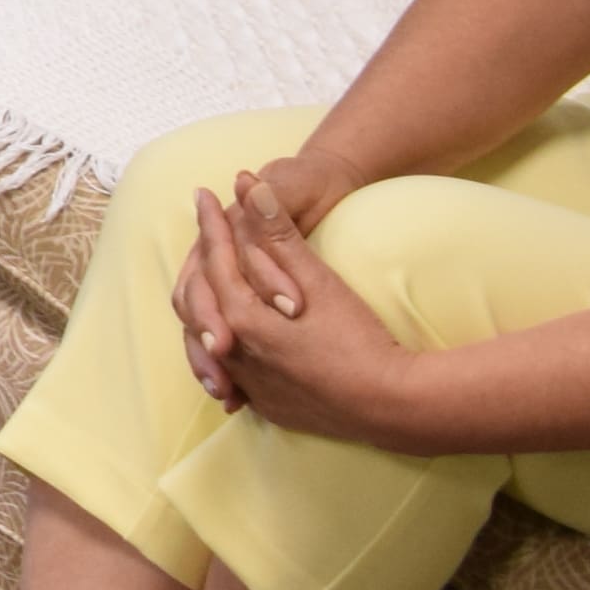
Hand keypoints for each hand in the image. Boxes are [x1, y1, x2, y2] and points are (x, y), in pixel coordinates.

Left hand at [178, 173, 406, 437]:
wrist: (392, 406)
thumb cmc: (359, 339)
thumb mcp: (319, 280)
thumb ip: (278, 233)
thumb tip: (248, 183)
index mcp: (242, 317)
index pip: (214, 259)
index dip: (211, 223)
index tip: (204, 194)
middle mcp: (235, 353)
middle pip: (197, 299)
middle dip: (199, 262)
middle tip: (203, 232)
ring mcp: (248, 383)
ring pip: (203, 338)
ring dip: (203, 306)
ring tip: (203, 282)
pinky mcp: (266, 404)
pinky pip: (229, 371)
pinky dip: (222, 347)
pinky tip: (228, 342)